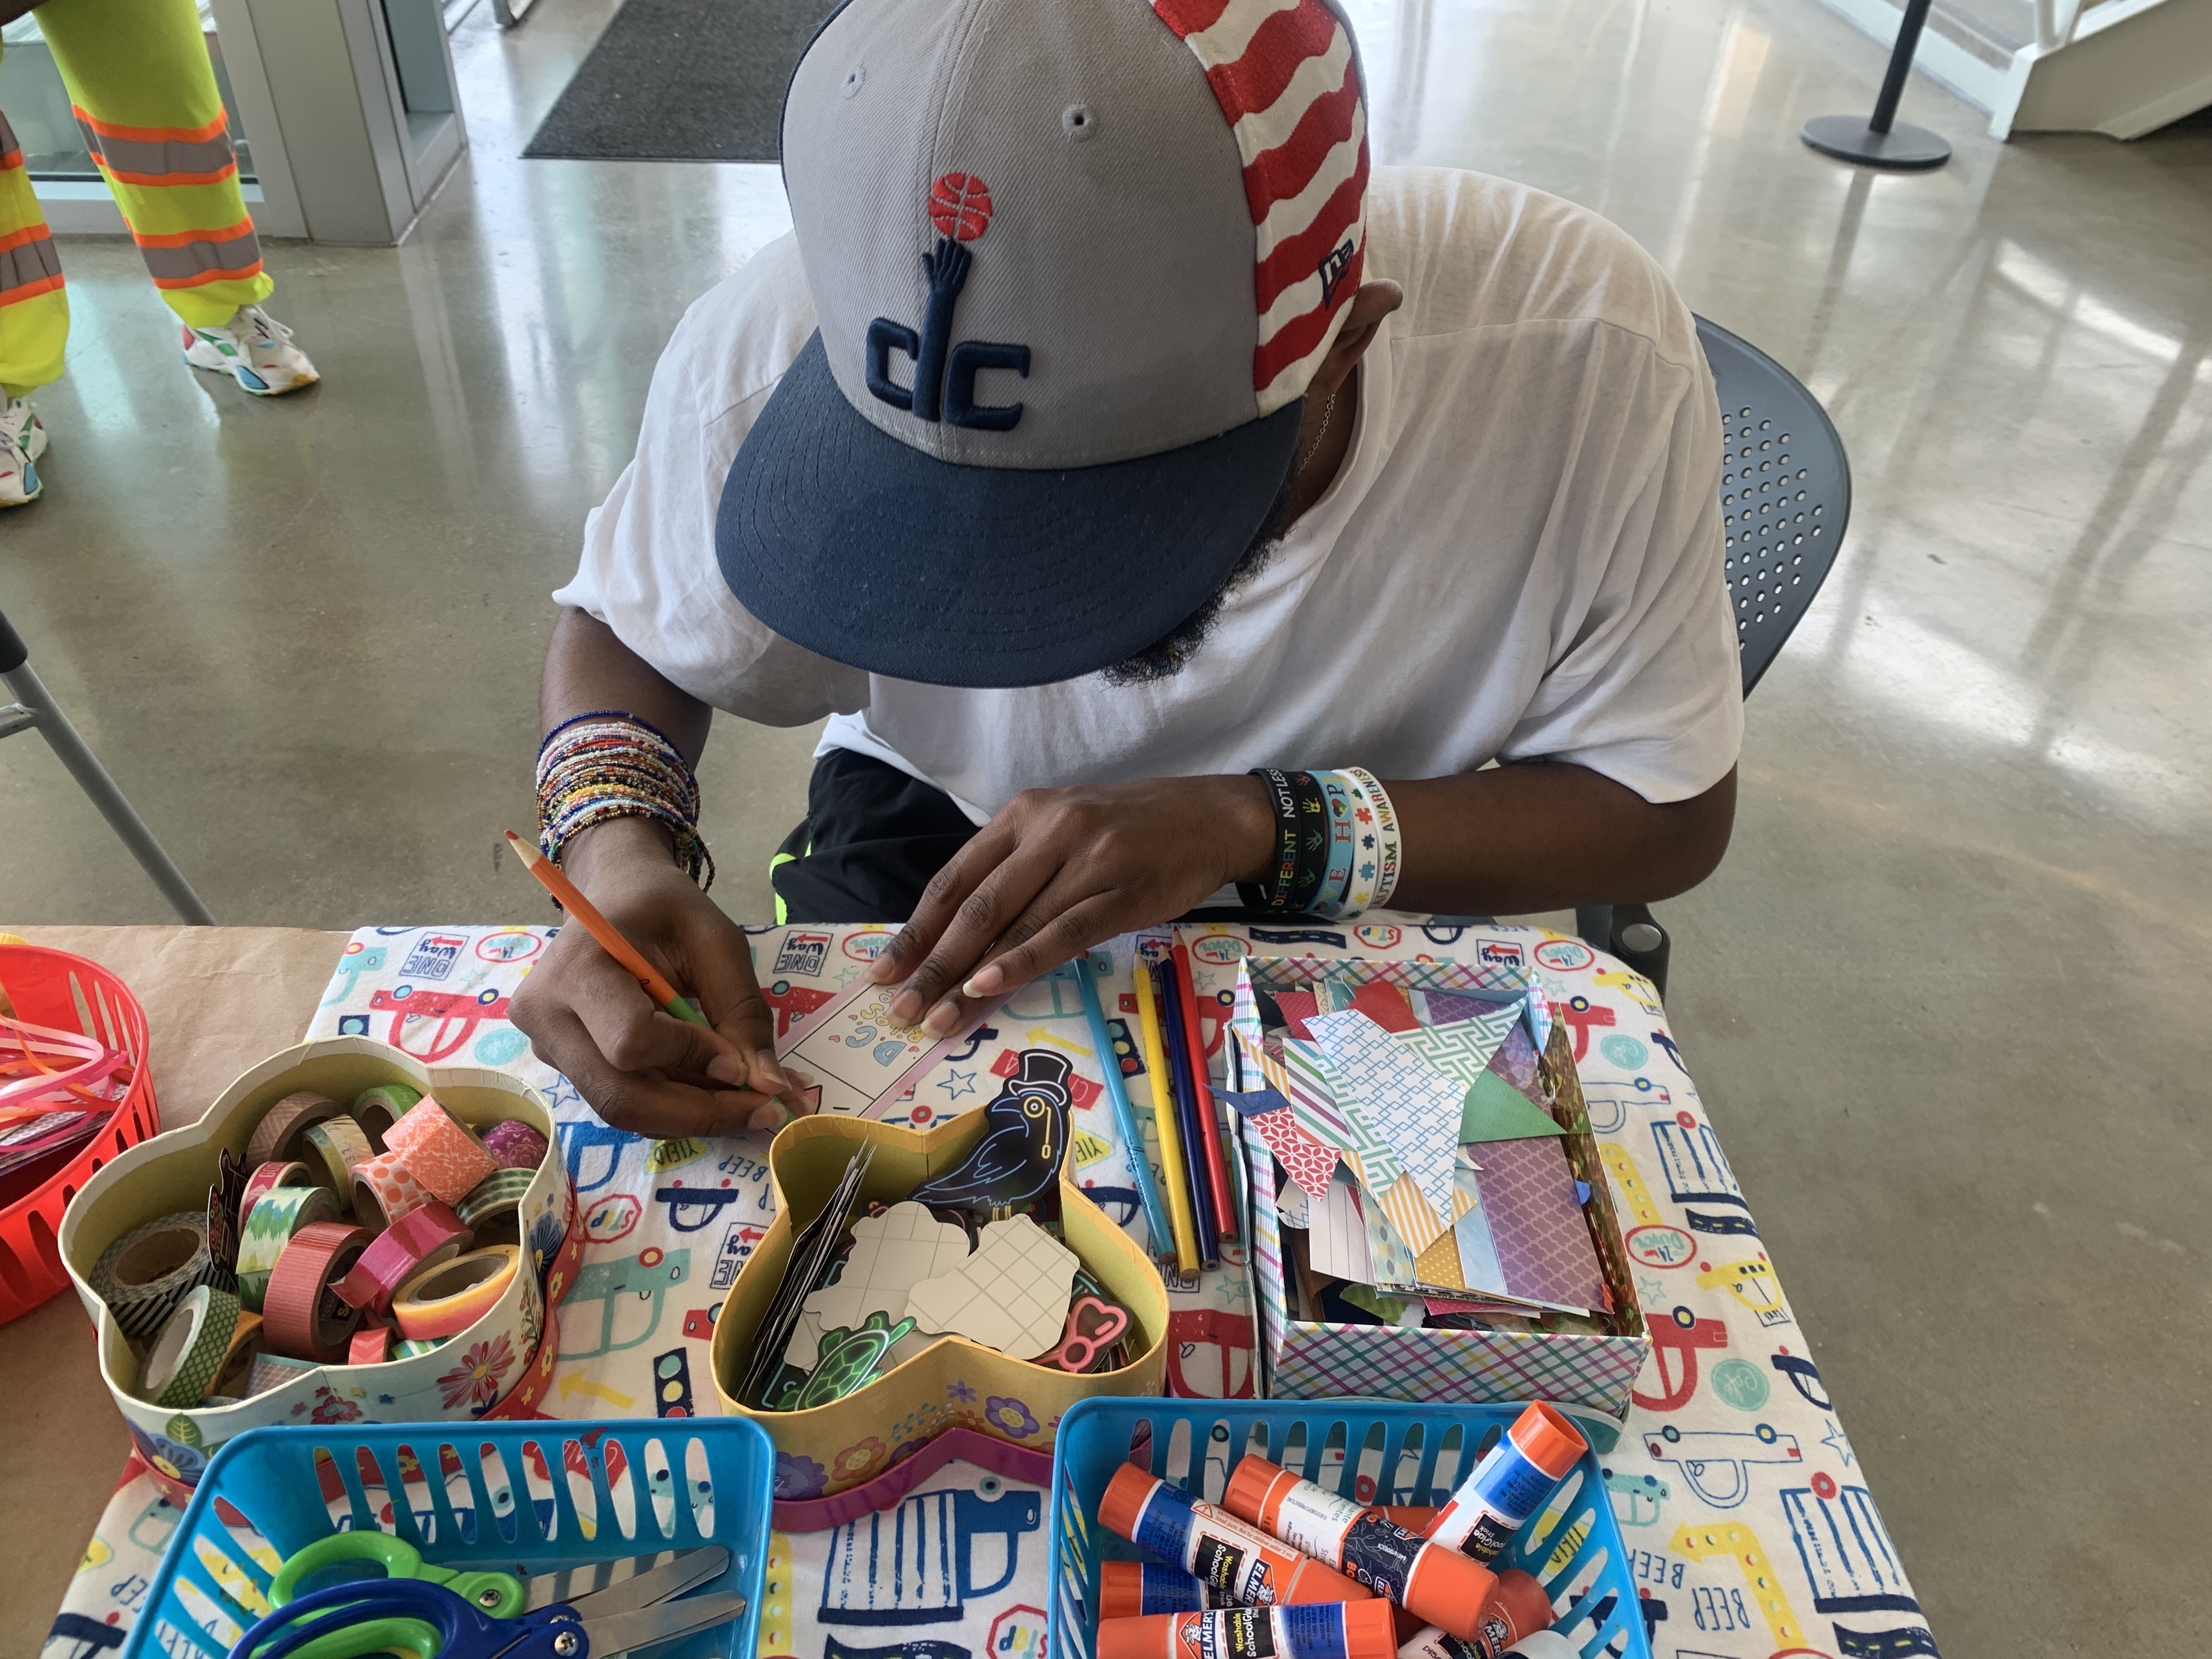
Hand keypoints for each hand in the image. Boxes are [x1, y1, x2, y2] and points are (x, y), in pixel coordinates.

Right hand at [510, 819, 801, 1136]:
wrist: (613, 895)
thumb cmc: (664, 907)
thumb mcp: (717, 942)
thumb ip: (742, 1011)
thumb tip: (768, 1085)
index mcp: (577, 968)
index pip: (630, 1040)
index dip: (692, 1059)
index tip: (744, 1063)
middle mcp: (547, 1017)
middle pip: (621, 1097)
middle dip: (700, 1113)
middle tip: (765, 1110)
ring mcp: (548, 1046)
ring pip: (623, 1109)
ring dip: (692, 1116)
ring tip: (748, 1102)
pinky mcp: (564, 1064)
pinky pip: (622, 1100)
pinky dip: (675, 1107)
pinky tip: (714, 1092)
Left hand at [866, 775, 1273, 1034]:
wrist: (1210, 817)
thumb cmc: (1131, 831)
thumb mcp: (1064, 832)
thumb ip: (1017, 871)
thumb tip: (961, 937)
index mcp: (1024, 814)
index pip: (955, 878)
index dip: (916, 928)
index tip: (883, 970)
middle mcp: (1049, 830)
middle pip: (975, 905)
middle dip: (931, 962)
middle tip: (898, 1007)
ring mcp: (1087, 860)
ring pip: (1013, 923)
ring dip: (967, 976)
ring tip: (936, 1018)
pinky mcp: (1121, 892)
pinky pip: (1062, 933)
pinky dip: (1021, 961)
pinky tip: (989, 987)